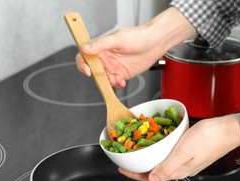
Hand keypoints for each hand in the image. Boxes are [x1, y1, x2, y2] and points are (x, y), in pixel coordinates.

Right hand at [76, 7, 196, 88]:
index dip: (83, 65)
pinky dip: (116, 85)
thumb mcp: (119, 39)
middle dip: (99, 77)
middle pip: (93, 71)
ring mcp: (113, 67)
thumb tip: (85, 48)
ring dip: (109, 82)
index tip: (88, 72)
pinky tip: (122, 82)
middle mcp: (105, 58)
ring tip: (118, 79)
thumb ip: (102, 44)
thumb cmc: (139, 36)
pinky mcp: (121, 74)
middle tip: (109, 76)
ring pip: (104, 80)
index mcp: (101, 48)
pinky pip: (114, 83)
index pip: (84, 57)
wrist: (156, 43)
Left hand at [119, 114, 239, 180]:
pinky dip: (160, 151)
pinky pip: (170, 155)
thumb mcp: (184, 152)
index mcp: (179, 171)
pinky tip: (158, 143)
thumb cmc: (210, 138)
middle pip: (155, 171)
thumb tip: (152, 179)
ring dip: (149, 158)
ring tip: (139, 150)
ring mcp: (187, 161)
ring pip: (162, 163)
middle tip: (128, 158)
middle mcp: (182, 168)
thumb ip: (167, 167)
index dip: (134, 175)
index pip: (151, 178)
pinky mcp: (191, 152)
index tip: (122, 168)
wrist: (229, 129)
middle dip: (140, 167)